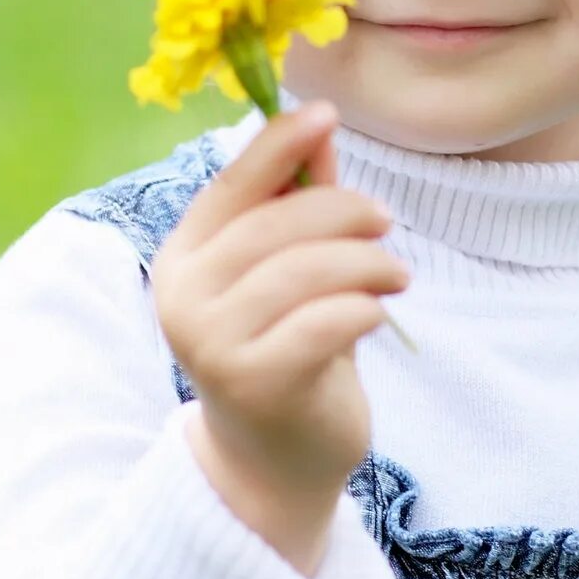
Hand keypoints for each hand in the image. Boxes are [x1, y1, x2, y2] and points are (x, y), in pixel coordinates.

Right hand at [151, 100, 409, 571]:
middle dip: (344, 212)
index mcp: (183, 258)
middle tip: (385, 224)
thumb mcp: (291, 272)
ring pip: (304, 269)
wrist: (274, 465)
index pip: (231, 185)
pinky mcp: (254, 383)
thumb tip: (319, 124)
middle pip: (275, 224)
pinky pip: (324, 321)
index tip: (327, 114)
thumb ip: (298, 202)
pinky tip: (378, 314)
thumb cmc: (288, 352)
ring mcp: (212, 343)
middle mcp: (183, 296)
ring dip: (367, 262)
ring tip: (396, 275)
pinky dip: (364, 307)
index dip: (278, 143)